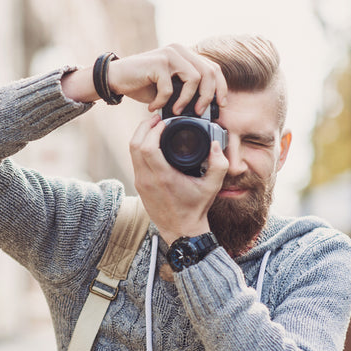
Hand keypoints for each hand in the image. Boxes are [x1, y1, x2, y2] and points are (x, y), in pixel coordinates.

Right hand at [109, 44, 227, 114]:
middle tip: (199, 112)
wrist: (116, 79)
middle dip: (207, 96)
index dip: (221, 87)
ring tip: (175, 112)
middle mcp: (180, 51)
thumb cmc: (143, 86)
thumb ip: (186, 93)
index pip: (213, 68)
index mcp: (186, 55)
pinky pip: (169, 88)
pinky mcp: (158, 62)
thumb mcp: (170, 90)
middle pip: (209, 72)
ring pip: (194, 79)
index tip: (221, 105)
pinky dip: (162, 102)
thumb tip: (204, 110)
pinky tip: (153, 108)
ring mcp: (170, 54)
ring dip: (186, 101)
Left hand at [130, 114, 228, 244]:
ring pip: (131, 152)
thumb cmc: (196, 209)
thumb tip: (215, 144)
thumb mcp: (212, 186)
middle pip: (135, 145)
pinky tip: (151, 144)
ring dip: (140, 136)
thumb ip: (219, 164)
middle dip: (144, 127)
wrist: (181, 231)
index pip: (147, 146)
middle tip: (156, 119)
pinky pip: (134, 161)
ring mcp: (141, 183)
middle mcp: (148, 180)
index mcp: (163, 177)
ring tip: (153, 128)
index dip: (153, 129)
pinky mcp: (139, 186)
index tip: (164, 122)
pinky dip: (140, 148)